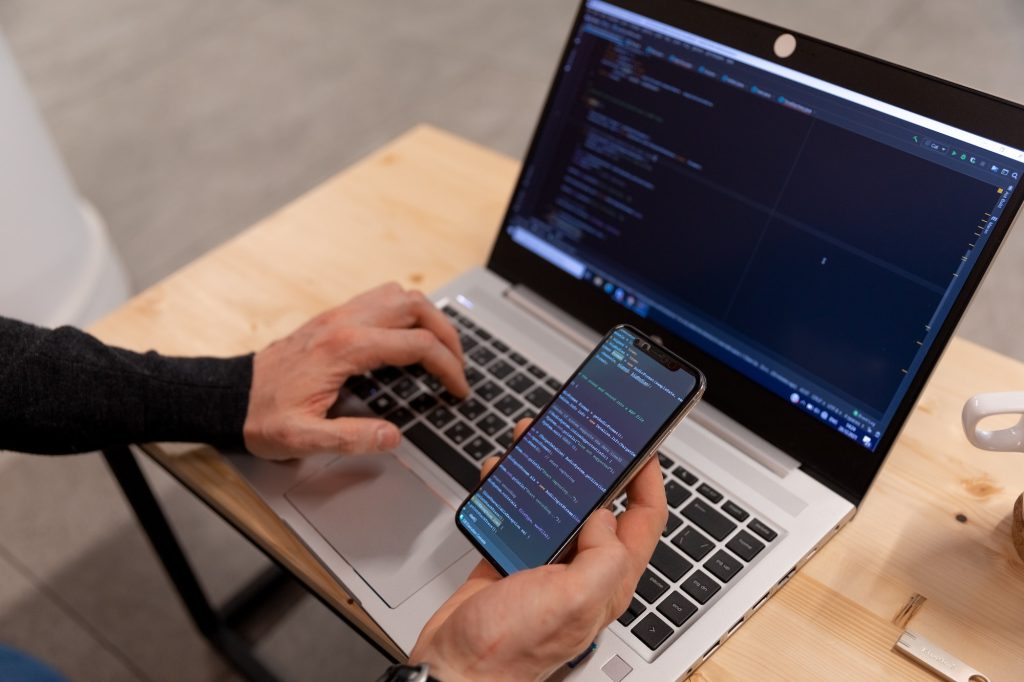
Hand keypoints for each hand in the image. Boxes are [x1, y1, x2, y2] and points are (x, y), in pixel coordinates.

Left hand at [243, 283, 468, 458]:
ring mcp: (339, 315)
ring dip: (429, 317)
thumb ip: (352, 438)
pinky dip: (406, 313)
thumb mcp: (304, 439)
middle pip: (416, 307)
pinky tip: (408, 338)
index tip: (458, 389)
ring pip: (400, 295)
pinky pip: (381, 299)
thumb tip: (393, 436)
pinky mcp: (333, 317)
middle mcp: (345, 322)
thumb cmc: (263, 416)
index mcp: (345, 348)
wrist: (230, 396)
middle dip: (448, 335)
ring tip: (441, 349)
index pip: (417, 344)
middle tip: (459, 366)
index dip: (448, 367)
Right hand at [409, 420, 667, 681]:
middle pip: (599, 503)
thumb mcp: (573, 600)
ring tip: (533, 444)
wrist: (455, 669)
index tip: (642, 444)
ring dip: (546, 471)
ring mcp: (545, 564)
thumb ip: (602, 555)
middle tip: (580, 434)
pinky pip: (517, 515)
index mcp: (608, 579)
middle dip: (590, 464)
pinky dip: (509, 490)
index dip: (648, 478)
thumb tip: (605, 514)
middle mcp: (581, 570)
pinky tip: (500, 476)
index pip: (644, 518)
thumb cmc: (510, 649)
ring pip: (556, 505)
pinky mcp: (509, 559)